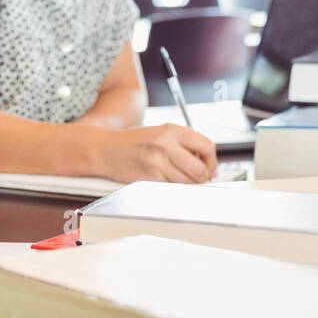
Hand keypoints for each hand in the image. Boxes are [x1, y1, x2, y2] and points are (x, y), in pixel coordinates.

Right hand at [96, 123, 216, 182]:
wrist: (106, 149)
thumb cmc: (134, 142)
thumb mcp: (161, 133)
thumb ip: (184, 144)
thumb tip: (208, 164)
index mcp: (171, 130)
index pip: (206, 147)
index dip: (212, 161)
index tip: (210, 167)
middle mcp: (165, 144)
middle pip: (200, 168)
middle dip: (203, 176)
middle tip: (200, 177)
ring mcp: (157, 162)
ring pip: (188, 182)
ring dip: (188, 184)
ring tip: (179, 177)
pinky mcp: (150, 177)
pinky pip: (172, 187)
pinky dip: (174, 187)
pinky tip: (166, 179)